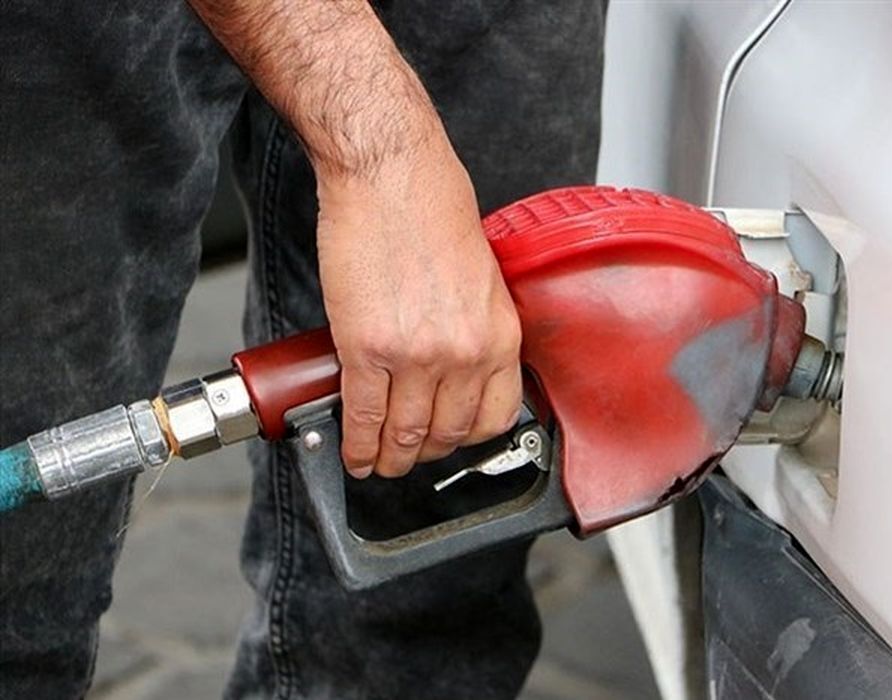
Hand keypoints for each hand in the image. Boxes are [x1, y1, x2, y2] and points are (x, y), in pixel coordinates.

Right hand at [314, 133, 522, 478]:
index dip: (467, 439)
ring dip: (389, 459)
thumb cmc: (432, 212)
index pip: (495, 417)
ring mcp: (418, 356)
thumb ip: (475, 330)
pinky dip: (357, 444)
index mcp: (500, 335)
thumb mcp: (481, 280)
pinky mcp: (369, 349)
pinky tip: (352, 451)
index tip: (451, 442)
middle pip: (448, 433)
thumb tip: (456, 371)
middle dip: (425, 454)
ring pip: (406, 434)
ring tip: (377, 462)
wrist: (391, 177)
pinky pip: (365, 417)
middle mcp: (466, 353)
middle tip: (408, 457)